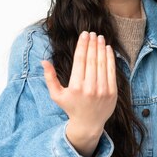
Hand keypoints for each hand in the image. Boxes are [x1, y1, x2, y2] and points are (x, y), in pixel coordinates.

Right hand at [41, 31, 117, 156]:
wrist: (88, 124)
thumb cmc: (71, 107)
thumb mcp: (56, 95)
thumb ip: (50, 78)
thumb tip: (43, 61)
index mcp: (75, 87)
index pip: (80, 60)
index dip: (82, 45)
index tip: (84, 34)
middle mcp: (89, 88)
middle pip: (92, 60)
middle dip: (92, 44)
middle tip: (92, 33)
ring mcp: (102, 91)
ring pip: (102, 64)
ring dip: (101, 48)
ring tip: (100, 38)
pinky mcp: (112, 93)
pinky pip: (111, 71)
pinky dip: (110, 58)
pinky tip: (107, 49)